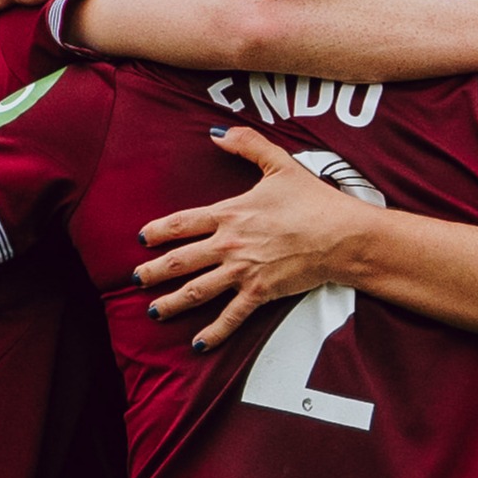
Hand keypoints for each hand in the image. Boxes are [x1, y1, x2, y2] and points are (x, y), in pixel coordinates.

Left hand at [132, 128, 381, 347]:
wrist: (341, 235)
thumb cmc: (313, 200)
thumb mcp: (279, 164)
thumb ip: (246, 143)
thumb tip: (217, 132)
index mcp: (229, 213)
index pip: (182, 223)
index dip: (157, 231)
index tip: (141, 238)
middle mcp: (229, 244)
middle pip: (179, 261)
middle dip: (153, 272)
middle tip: (136, 279)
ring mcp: (242, 271)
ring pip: (196, 291)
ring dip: (171, 303)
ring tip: (154, 311)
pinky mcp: (259, 293)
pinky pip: (230, 317)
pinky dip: (213, 333)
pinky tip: (198, 344)